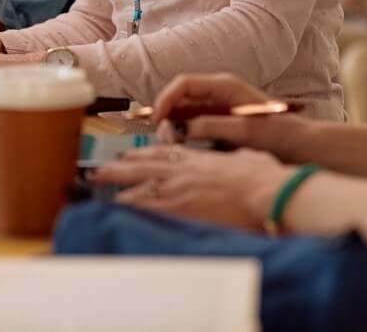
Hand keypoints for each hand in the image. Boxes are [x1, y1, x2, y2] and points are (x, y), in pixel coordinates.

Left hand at [92, 144, 287, 232]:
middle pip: (141, 166)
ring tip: (100, 193)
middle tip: (98, 171)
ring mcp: (179, 190)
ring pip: (138, 187)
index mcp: (198, 159)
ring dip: (118, 190)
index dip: (141, 154)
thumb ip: (236, 159)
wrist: (267, 193)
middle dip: (117, 168)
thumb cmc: (264, 178)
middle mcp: (183, 171)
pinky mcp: (180, 210)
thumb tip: (242, 160)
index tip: (127, 155)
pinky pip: (147, 209)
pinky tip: (117, 213)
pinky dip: (130, 210)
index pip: (162, 153)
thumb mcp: (245, 158)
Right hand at [152, 73, 309, 161]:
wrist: (299, 145)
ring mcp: (217, 107)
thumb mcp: (242, 130)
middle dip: (167, 115)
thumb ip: (209, 127)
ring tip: (173, 144)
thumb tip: (178, 130)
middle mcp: (218, 93)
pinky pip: (192, 123)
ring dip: (174, 126)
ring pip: (184, 111)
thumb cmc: (276, 133)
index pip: (184, 84)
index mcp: (224, 85)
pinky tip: (184, 147)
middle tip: (165, 138)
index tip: (157, 120)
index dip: (166, 99)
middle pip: (180, 97)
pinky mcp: (218, 121)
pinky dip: (184, 133)